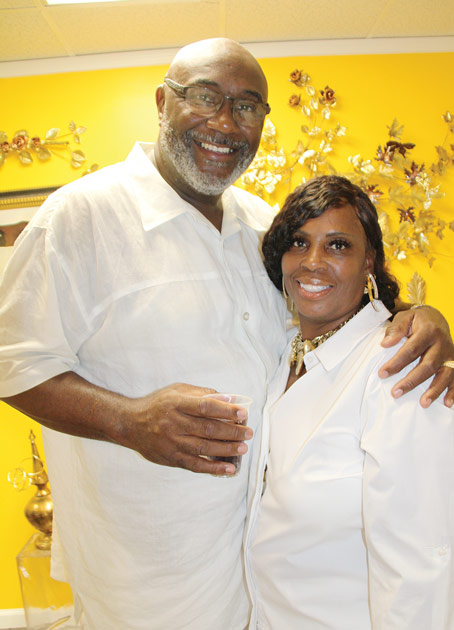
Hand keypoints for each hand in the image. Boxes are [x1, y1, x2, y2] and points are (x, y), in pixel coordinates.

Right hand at [120, 383, 252, 474]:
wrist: (130, 424)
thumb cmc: (158, 405)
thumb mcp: (176, 391)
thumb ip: (200, 394)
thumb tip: (228, 398)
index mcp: (176, 404)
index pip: (205, 407)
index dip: (225, 410)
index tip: (242, 412)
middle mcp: (174, 424)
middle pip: (208, 429)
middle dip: (232, 431)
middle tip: (248, 432)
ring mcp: (172, 443)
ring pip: (204, 448)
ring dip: (226, 449)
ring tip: (243, 447)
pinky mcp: (171, 458)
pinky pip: (195, 465)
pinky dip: (213, 468)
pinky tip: (229, 468)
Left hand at [379, 306, 453, 407]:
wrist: (436, 318)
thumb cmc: (416, 320)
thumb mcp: (404, 317)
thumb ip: (395, 329)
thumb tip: (385, 344)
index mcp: (428, 331)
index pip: (411, 350)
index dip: (397, 363)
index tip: (382, 373)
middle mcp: (441, 344)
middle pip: (427, 365)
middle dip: (411, 381)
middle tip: (396, 393)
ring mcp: (450, 354)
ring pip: (444, 374)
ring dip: (434, 390)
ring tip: (423, 403)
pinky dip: (453, 392)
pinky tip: (447, 404)